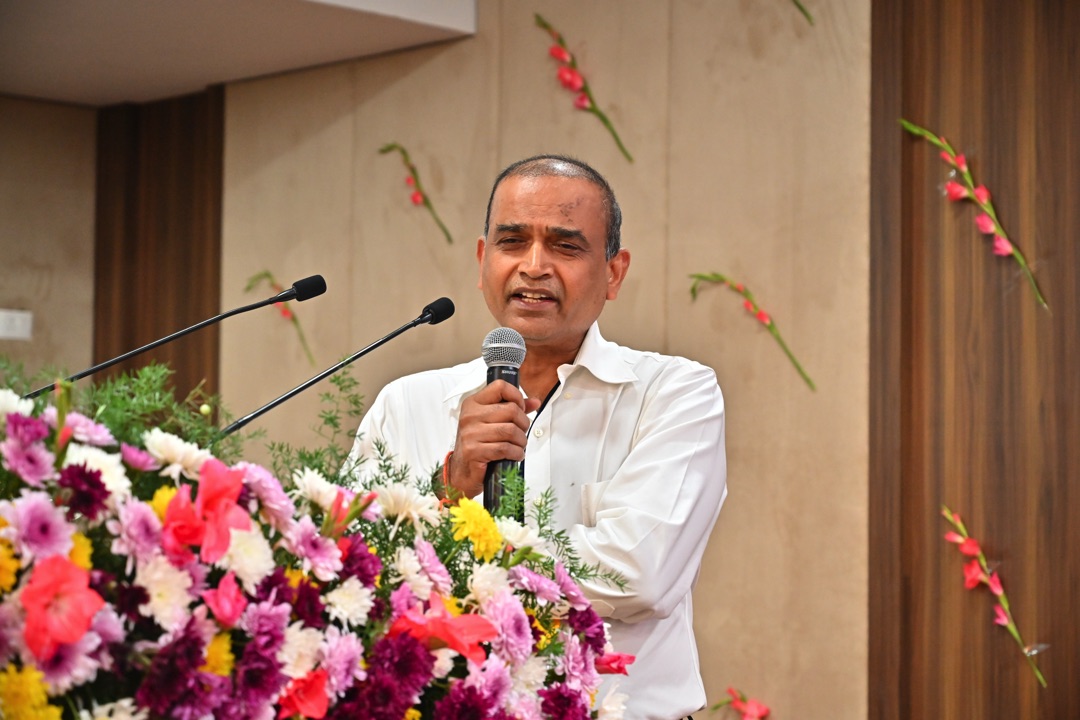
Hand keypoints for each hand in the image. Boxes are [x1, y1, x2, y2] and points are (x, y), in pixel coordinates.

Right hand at [448, 381, 541, 498]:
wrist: (462, 471)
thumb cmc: (478, 444)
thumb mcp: (492, 422)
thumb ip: (512, 409)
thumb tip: (534, 402)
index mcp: (473, 404)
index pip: (500, 387)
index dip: (516, 396)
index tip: (520, 408)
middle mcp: (470, 416)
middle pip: (511, 410)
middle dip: (523, 423)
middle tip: (522, 432)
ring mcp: (470, 433)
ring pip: (510, 430)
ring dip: (521, 440)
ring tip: (519, 445)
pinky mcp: (474, 451)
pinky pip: (505, 448)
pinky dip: (516, 453)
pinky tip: (515, 454)